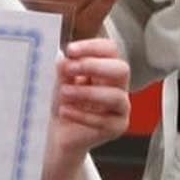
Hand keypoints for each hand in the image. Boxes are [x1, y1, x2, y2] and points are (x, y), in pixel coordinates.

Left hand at [50, 37, 130, 157]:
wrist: (58, 133)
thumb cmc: (63, 102)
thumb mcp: (61, 81)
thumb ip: (65, 70)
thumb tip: (65, 60)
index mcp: (107, 69)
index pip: (110, 50)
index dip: (92, 47)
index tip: (70, 50)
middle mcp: (119, 86)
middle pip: (121, 69)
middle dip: (94, 66)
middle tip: (69, 69)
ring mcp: (121, 108)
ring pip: (115, 96)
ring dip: (87, 93)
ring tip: (64, 93)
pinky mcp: (116, 127)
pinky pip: (104, 120)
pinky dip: (81, 114)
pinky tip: (64, 111)